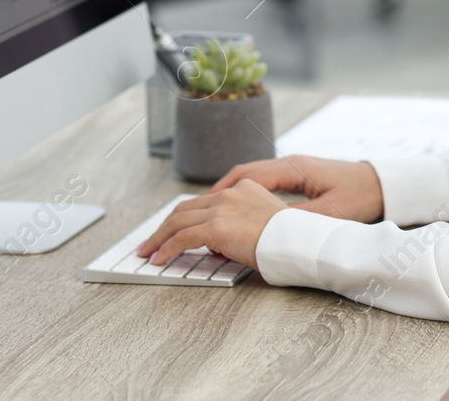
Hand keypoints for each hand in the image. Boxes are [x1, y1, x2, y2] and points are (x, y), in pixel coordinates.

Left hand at [135, 179, 287, 268]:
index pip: (202, 201)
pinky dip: (166, 249)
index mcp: (242, 189)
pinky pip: (182, 238)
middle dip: (164, 227)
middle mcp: (229, 195)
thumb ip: (238, 228)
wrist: (300, 241)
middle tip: (151, 242)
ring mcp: (221, 209)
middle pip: (184, 209)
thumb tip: (217, 246)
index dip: (182, 217)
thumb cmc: (288, 239)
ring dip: (159, 238)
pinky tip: (159, 259)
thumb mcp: (262, 224)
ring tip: (148, 252)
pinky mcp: (216, 227)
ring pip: (178, 222)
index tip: (171, 229)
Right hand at [210, 155, 382, 222]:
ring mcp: (291, 167)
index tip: (200, 210)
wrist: (382, 184)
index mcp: (293, 169)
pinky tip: (232, 209)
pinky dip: (240, 193)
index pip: (248, 178)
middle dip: (213, 194)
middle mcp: (288, 164)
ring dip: (224, 192)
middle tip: (189, 213)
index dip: (221, 194)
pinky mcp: (296, 175)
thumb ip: (298, 220)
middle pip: (240, 174)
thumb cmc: (360, 197)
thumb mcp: (329, 213)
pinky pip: (259, 181)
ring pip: (247, 177)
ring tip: (202, 213)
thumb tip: (266, 229)